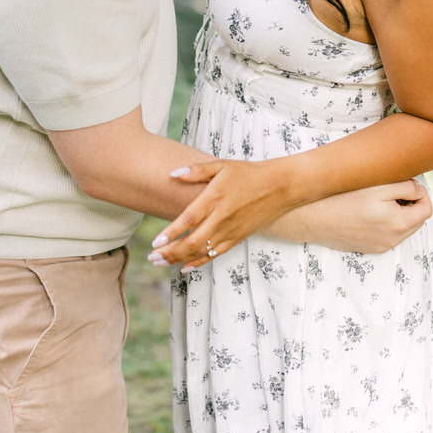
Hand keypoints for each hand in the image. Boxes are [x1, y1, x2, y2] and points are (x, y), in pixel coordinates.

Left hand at [147, 160, 295, 270]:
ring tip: (160, 263)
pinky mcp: (237, 238)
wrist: (280, 187)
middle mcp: (221, 218)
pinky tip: (185, 267)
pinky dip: (199, 262)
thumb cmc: (248, 173)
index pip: (189, 219)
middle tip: (152, 258)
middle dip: (170, 252)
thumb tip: (173, 174)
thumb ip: (197, 170)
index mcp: (215, 198)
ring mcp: (230, 231)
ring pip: (202, 251)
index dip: (171, 233)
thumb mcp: (222, 166)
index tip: (155, 242)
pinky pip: (215, 254)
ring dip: (179, 259)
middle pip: (192, 241)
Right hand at [301, 181, 431, 252]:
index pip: (426, 209)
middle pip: (416, 220)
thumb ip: (406, 186)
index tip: (406, 183)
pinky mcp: (369, 248)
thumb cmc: (343, 198)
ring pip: (403, 228)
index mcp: (399, 224)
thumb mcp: (378, 186)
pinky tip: (368, 211)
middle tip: (392, 189)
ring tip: (378, 199)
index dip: (421, 193)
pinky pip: (388, 235)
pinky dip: (386, 223)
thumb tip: (420, 190)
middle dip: (411, 204)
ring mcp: (381, 247)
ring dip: (399, 213)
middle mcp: (393, 240)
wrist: (313, 218)